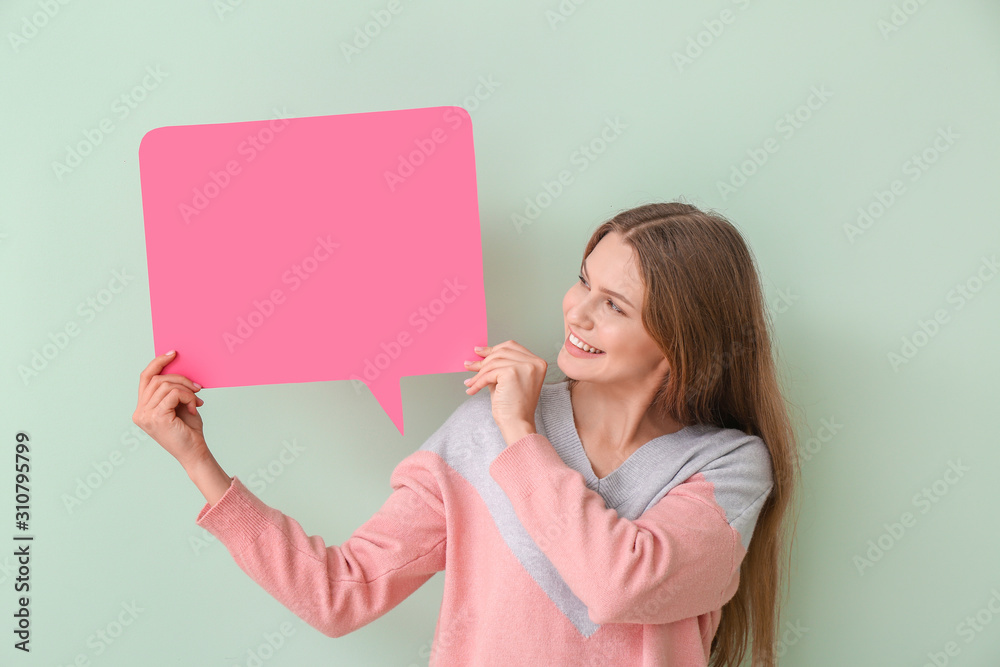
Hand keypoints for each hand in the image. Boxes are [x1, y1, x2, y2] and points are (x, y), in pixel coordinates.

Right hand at [132, 350, 208, 469]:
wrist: (194, 452)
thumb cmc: (188, 430)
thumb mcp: (179, 405)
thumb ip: (173, 389)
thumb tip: (178, 368)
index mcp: (142, 408)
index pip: (145, 378)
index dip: (158, 363)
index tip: (173, 353)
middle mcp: (140, 412)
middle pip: (156, 379)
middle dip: (180, 378)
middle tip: (197, 387)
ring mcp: (146, 416)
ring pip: (166, 385)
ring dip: (187, 389)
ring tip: (197, 399)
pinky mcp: (157, 418)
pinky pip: (174, 394)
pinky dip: (188, 396)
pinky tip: (195, 407)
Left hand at [463, 340, 544, 440]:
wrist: (517, 424)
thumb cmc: (513, 407)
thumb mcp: (507, 380)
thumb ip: (498, 365)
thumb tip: (479, 353)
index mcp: (537, 363)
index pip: (512, 347)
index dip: (493, 349)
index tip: (479, 352)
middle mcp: (534, 363)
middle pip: (501, 352)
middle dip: (483, 360)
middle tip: (469, 365)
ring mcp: (525, 366)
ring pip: (493, 362)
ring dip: (478, 373)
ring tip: (470, 382)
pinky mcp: (512, 373)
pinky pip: (489, 373)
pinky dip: (478, 382)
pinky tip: (472, 389)